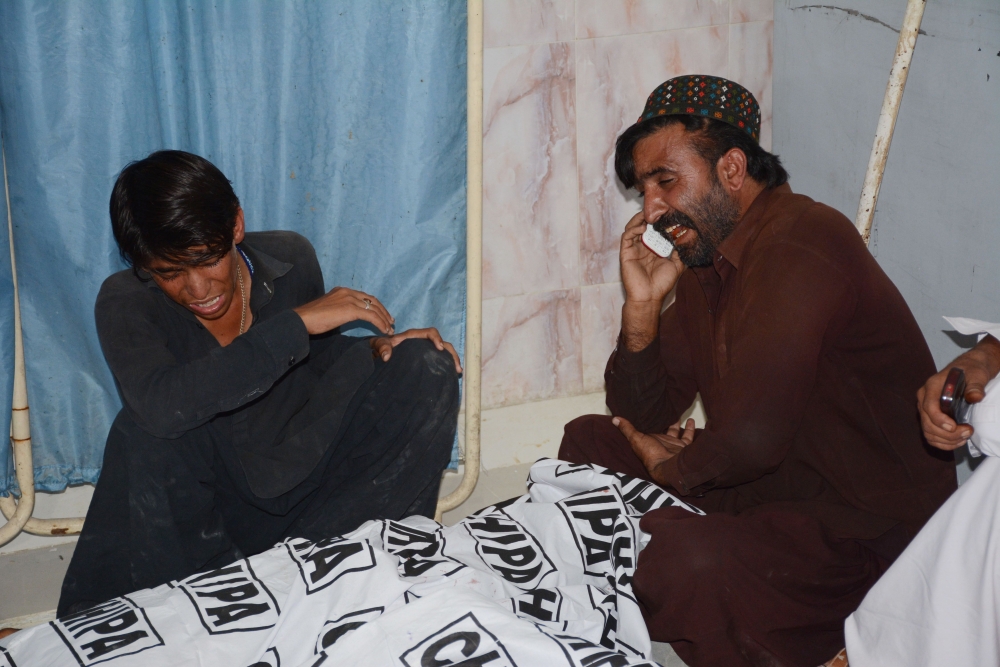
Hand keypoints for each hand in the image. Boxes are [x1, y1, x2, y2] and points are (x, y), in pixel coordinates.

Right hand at [293, 287, 393, 335]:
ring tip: (389, 329)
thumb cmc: (310, 319)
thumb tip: (343, 317)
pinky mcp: (350, 309)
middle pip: (372, 300)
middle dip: (383, 311)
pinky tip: (383, 330)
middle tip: (390, 322)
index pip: (364, 297)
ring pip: (374, 308)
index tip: (382, 315)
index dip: (376, 306)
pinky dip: (380, 323)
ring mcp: (349, 299)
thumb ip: (338, 310)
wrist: (301, 319)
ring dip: (384, 319)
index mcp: (342, 291)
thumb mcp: (327, 310)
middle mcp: (347, 292)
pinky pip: (371, 316)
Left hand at [369, 327, 462, 373]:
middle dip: (450, 353)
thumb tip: (386, 356)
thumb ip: (381, 346)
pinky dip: (446, 365)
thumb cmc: (378, 348)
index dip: (436, 338)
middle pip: (441, 342)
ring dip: (451, 360)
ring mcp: (424, 351)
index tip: (439, 348)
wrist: (377, 355)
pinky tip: (450, 374)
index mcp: (412, 336)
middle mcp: (421, 342)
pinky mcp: (424, 359)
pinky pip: (438, 360)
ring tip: (457, 372)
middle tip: (456, 367)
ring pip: (443, 352)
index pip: (430, 333)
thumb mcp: (378, 345)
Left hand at [613, 416, 694, 484]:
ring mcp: (673, 444)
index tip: (647, 408)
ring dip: (676, 422)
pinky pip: (688, 435)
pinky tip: (691, 419)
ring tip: (677, 412)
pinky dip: (690, 428)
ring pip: (676, 431)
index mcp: (649, 440)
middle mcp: (661, 441)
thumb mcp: (637, 439)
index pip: (647, 427)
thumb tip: (614, 419)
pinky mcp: (683, 446)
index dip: (647, 420)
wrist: (670, 467)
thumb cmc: (651, 454)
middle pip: (662, 429)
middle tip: (664, 408)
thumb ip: (627, 429)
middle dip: (662, 420)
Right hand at [619, 211, 684, 350]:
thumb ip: (681, 252)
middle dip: (650, 216)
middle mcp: (644, 247)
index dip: (661, 221)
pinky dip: (633, 228)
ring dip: (640, 219)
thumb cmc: (661, 284)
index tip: (669, 212)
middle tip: (658, 208)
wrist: (649, 297)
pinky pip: (627, 236)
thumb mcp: (677, 265)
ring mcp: (634, 249)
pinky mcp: (626, 252)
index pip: (657, 231)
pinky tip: (642, 226)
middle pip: (645, 226)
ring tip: (649, 214)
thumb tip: (689, 237)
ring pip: (634, 228)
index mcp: (655, 249)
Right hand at [917, 335, 999, 450]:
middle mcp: (924, 398)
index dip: (939, 420)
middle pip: (927, 423)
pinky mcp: (930, 418)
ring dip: (946, 440)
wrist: (968, 370)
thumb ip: (975, 386)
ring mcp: (926, 409)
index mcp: (931, 386)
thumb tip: (975, 397)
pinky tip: (958, 441)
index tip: (954, 427)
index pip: (928, 407)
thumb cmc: (971, 371)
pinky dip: (943, 443)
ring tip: (964, 437)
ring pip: (928, 432)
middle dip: (947, 434)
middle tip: (967, 432)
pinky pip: (931, 436)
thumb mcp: (976, 375)